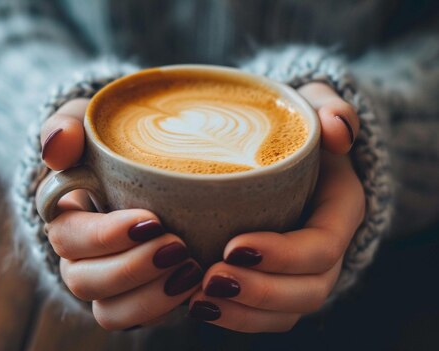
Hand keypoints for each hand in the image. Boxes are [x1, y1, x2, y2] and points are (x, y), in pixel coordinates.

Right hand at [39, 99, 200, 329]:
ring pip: (108, 311)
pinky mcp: (133, 296)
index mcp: (64, 216)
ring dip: (149, 298)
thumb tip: (56, 145)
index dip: (104, 237)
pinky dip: (163, 310)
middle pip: (84, 281)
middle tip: (178, 247)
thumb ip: (67, 126)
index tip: (152, 220)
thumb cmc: (116, 142)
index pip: (67, 237)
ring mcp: (106, 280)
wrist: (156, 162)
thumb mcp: (90, 122)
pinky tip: (193, 287)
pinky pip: (136, 321)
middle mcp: (78, 255)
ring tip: (191, 271)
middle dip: (132, 269)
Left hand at [188, 82, 364, 331]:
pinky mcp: (275, 282)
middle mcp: (325, 248)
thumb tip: (336, 129)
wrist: (274, 149)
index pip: (322, 246)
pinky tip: (198, 306)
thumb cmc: (292, 127)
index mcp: (339, 210)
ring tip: (199, 299)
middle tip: (209, 279)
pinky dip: (236, 317)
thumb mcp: (312, 105)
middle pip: (308, 289)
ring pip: (286, 311)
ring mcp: (301, 271)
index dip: (283, 255)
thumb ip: (329, 108)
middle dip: (260, 292)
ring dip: (244, 312)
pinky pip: (265, 316)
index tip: (234, 245)